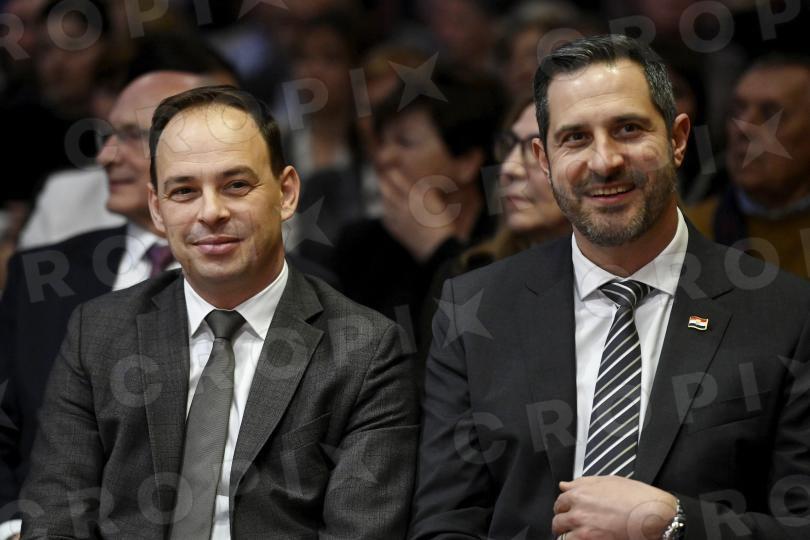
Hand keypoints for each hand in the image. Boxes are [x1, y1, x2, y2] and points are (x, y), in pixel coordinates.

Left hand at [378, 169, 456, 261]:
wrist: (438, 248)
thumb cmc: (442, 225)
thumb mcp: (438, 204)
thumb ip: (426, 193)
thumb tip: (418, 185)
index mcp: (415, 197)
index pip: (398, 180)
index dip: (392, 174)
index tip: (390, 170)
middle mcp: (403, 206)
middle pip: (387, 191)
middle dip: (383, 183)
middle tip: (381, 178)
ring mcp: (398, 219)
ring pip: (384, 204)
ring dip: (383, 197)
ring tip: (383, 193)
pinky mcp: (397, 231)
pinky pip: (386, 219)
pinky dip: (385, 212)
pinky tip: (387, 212)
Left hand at [552, 476, 676, 539]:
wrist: (654, 515)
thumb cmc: (637, 497)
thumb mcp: (608, 481)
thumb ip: (583, 483)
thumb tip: (566, 485)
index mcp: (580, 493)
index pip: (560, 501)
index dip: (564, 507)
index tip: (567, 510)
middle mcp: (578, 511)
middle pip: (558, 519)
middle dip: (563, 522)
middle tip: (570, 525)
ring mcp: (583, 529)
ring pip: (562, 535)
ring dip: (567, 535)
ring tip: (575, 535)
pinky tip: (582, 539)